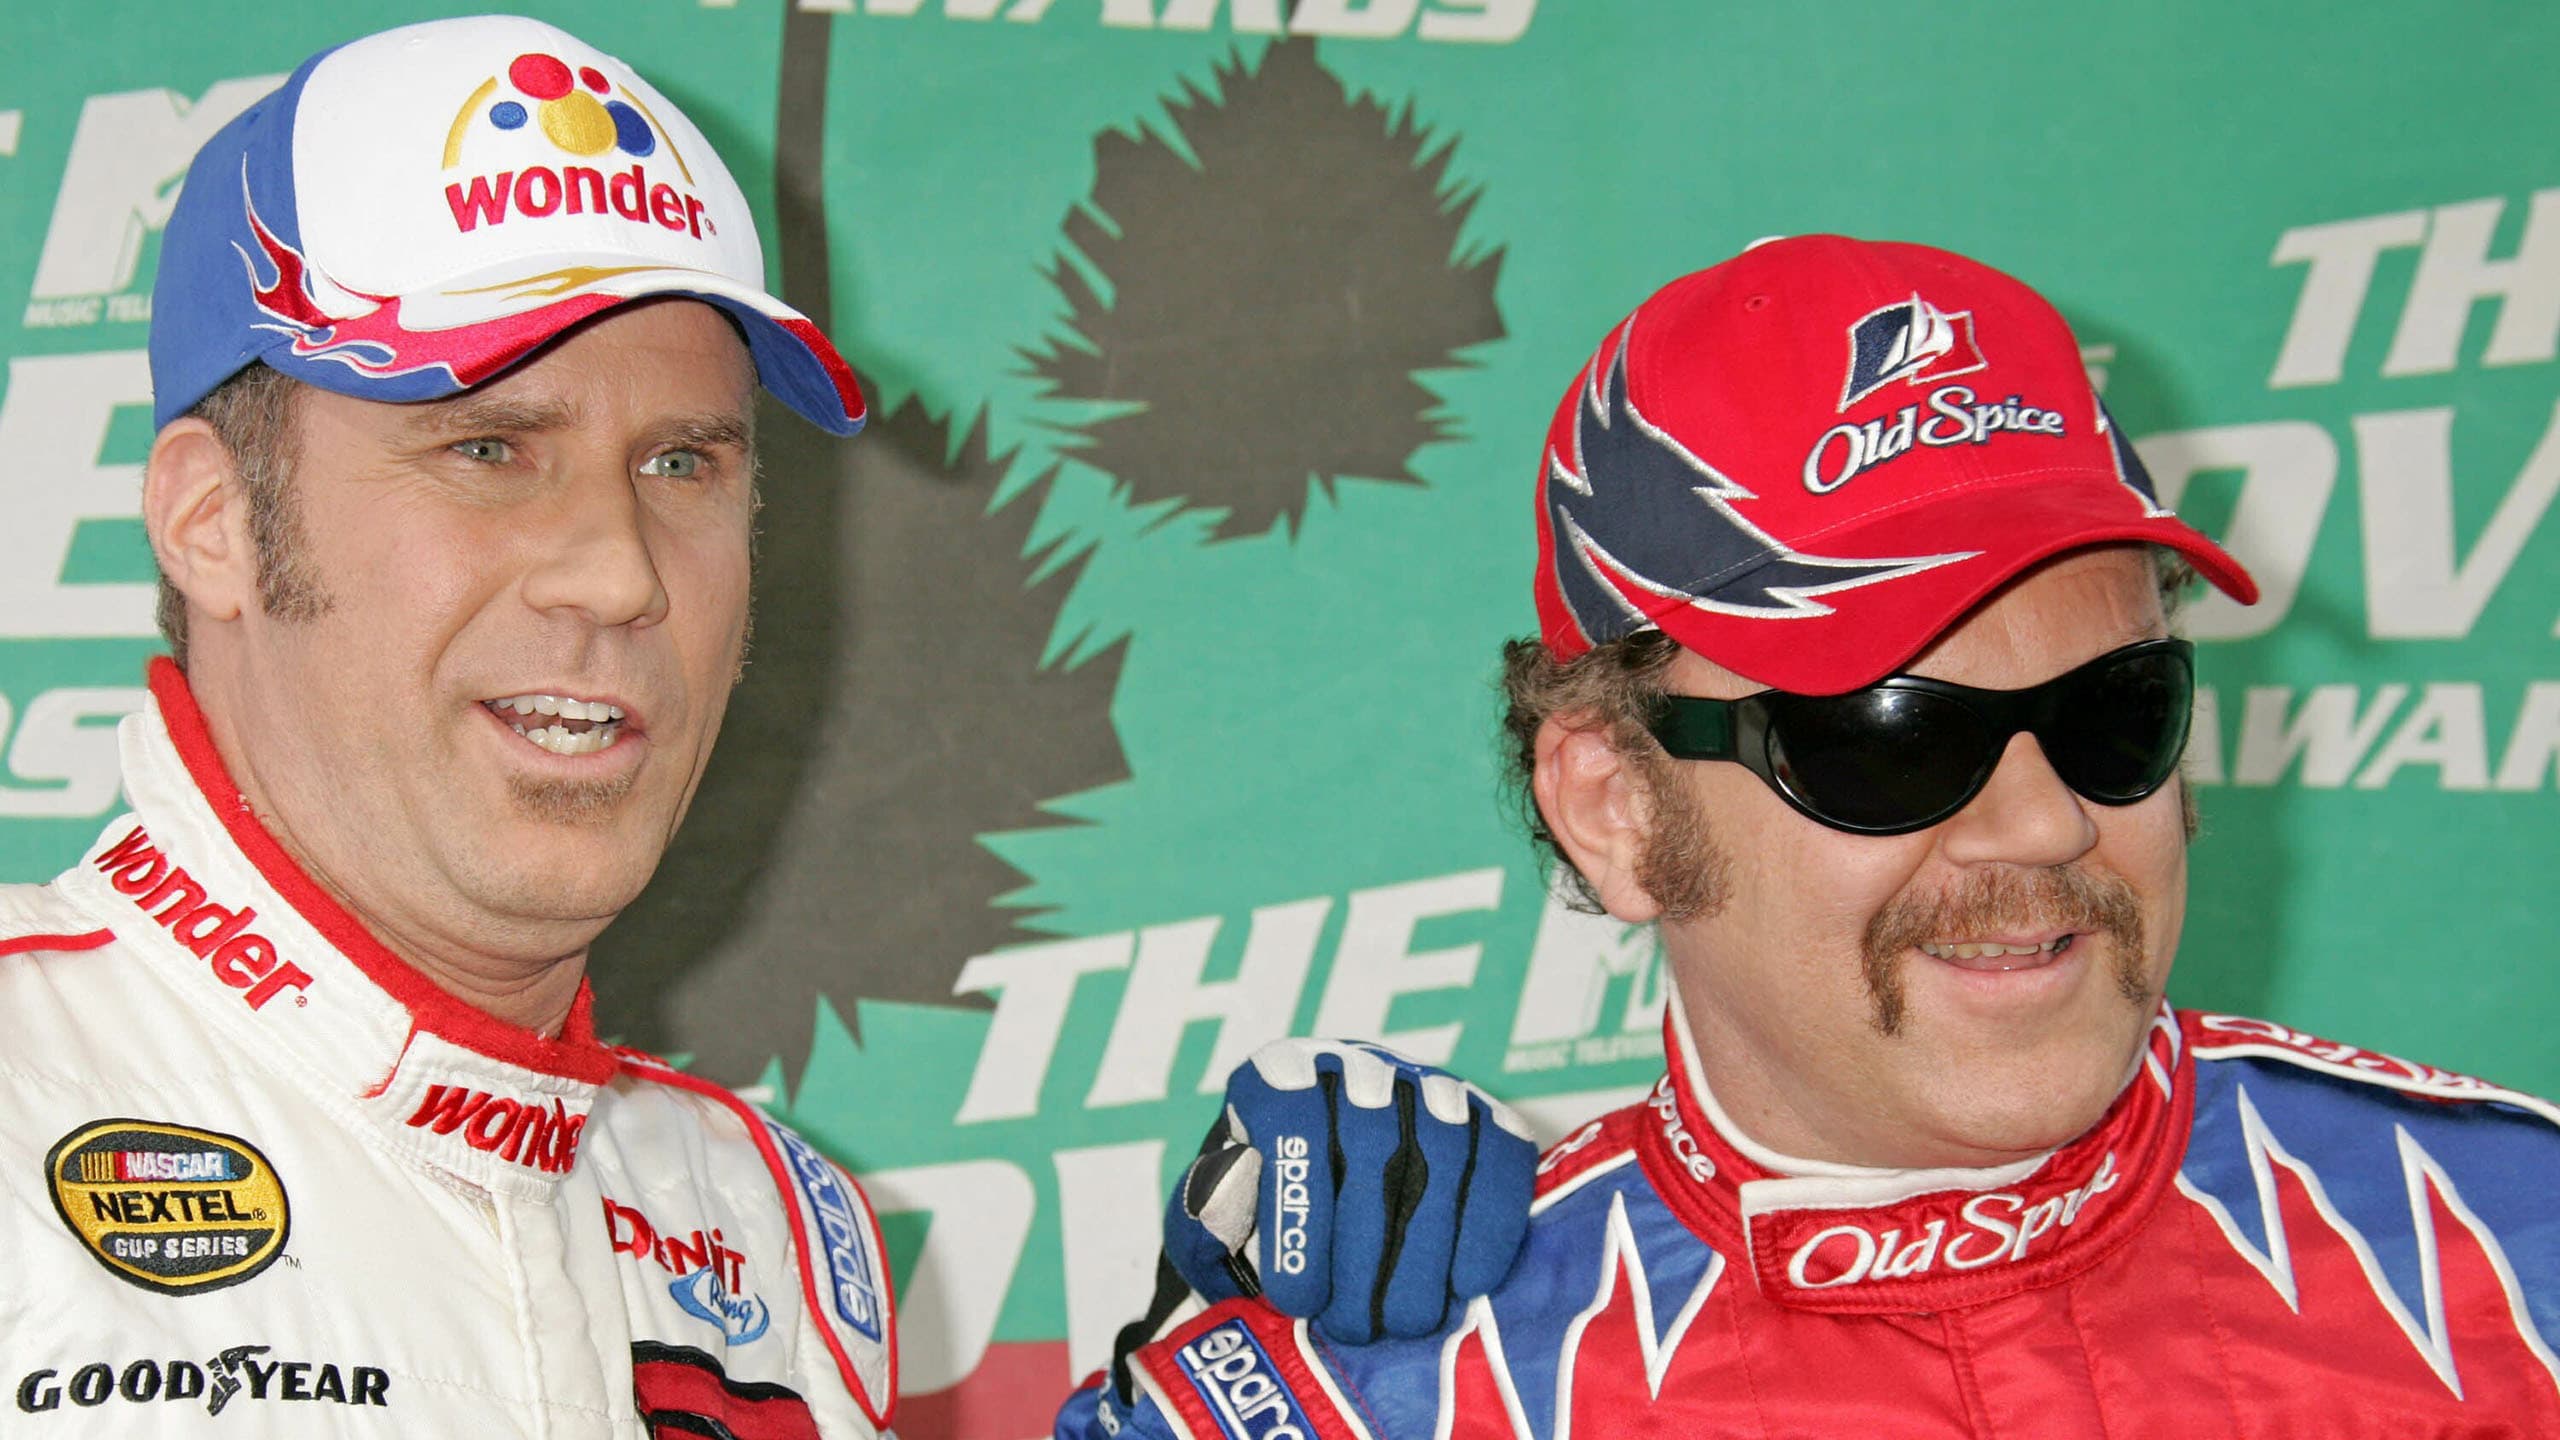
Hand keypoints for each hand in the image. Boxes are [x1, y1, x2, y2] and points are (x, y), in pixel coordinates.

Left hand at [1165, 1039, 1536, 1342]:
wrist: (1329, 1197)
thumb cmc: (1265, 1212)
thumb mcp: (1215, 1218)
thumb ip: (1206, 1220)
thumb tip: (1224, 1216)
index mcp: (1278, 1077)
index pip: (1292, 1122)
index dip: (1298, 1216)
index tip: (1296, 1299)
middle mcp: (1354, 1068)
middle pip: (1371, 1143)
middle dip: (1365, 1250)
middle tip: (1355, 1329)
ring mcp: (1426, 1085)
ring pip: (1441, 1151)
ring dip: (1426, 1249)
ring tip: (1407, 1322)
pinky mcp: (1485, 1115)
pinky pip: (1500, 1157)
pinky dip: (1490, 1224)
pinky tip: (1468, 1284)